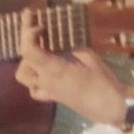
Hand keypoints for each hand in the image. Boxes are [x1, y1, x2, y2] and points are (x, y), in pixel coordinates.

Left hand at [15, 10, 128, 126]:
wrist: (111, 109)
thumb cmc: (103, 83)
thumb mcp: (90, 58)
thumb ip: (73, 46)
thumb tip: (63, 36)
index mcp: (55, 69)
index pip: (29, 50)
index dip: (29, 34)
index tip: (41, 24)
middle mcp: (46, 80)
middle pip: (24, 58)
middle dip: (26, 39)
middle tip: (37, 26)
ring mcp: (47, 90)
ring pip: (23, 76)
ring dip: (26, 60)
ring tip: (40, 49)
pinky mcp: (52, 97)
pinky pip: (34, 89)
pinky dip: (34, 79)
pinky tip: (44, 71)